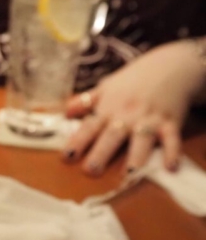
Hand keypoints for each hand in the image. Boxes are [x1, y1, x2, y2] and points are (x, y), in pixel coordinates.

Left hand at [62, 40, 205, 175]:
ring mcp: (150, 119)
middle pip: (112, 136)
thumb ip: (86, 101)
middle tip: (91, 169)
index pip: (89, 127)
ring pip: (141, 139)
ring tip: (129, 174)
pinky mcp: (171, 122)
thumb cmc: (134, 79)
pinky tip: (170, 167)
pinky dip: (173, 152)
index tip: (67, 156)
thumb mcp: (106, 86)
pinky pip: (172, 139)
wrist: (170, 65)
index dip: (78, 141)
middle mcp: (127, 115)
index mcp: (109, 108)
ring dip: (136, 156)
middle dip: (102, 153)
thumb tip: (65, 112)